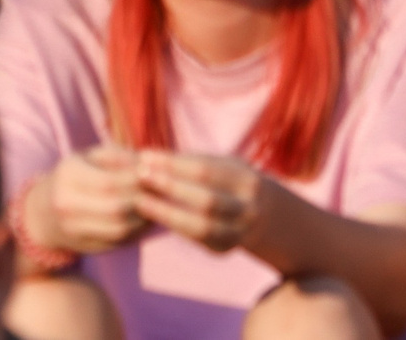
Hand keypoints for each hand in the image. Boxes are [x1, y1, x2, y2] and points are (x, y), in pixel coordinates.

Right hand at [27, 146, 148, 255]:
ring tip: (156, 205)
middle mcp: (66, 204)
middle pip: (116, 207)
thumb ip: (117, 156)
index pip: (109, 181)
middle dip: (144, 200)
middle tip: (162, 192)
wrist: (42, 213)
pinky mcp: (85, 247)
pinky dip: (137, 231)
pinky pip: (118, 241)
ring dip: (144, 218)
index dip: (136, 179)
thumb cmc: (73, 176)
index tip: (157, 174)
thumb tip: (148, 164)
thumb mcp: (87, 157)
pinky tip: (146, 220)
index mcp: (67, 176)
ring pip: (120, 228)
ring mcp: (74, 229)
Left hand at [132, 149, 265, 254]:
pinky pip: (196, 240)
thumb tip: (145, 156)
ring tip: (140, 201)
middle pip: (207, 201)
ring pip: (202, 227)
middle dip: (171, 188)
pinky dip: (174, 227)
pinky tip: (154, 215)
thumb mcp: (219, 164)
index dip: (174, 164)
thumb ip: (187, 161)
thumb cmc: (228, 180)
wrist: (264, 215)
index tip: (145, 155)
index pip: (205, 171)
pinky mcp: (224, 250)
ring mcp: (239, 234)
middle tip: (140, 176)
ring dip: (167, 214)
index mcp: (247, 181)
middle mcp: (248, 210)